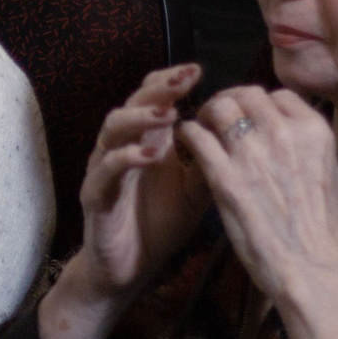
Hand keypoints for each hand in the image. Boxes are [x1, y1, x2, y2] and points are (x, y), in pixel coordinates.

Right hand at [38, 64, 212, 338]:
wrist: (128, 268)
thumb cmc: (158, 224)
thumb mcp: (195, 189)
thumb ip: (209, 160)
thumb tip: (242, 132)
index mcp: (145, 142)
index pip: (152, 100)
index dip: (170, 81)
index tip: (198, 70)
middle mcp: (121, 148)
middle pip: (132, 104)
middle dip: (158, 89)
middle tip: (185, 80)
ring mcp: (104, 170)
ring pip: (112, 130)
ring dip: (140, 118)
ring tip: (169, 115)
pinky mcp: (94, 196)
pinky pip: (105, 171)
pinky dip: (126, 159)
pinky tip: (151, 156)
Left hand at [177, 86, 337, 338]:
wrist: (310, 268)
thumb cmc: (326, 233)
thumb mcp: (334, 180)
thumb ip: (314, 152)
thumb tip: (302, 140)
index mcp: (315, 132)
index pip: (279, 96)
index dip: (260, 104)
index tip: (249, 116)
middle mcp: (284, 134)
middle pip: (246, 95)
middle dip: (230, 100)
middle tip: (219, 115)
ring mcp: (252, 153)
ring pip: (219, 107)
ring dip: (206, 113)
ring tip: (202, 125)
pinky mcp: (224, 176)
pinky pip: (196, 136)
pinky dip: (188, 133)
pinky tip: (186, 141)